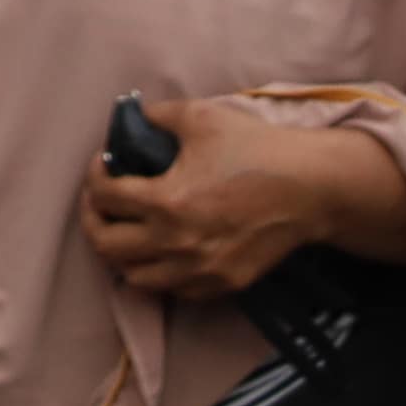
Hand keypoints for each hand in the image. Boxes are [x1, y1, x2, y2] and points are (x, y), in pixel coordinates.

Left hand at [76, 99, 405, 300]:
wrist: (311, 188)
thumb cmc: (257, 149)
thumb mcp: (202, 117)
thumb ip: (158, 115)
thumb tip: (133, 118)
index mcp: (165, 201)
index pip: (104, 197)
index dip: (95, 175)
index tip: (104, 164)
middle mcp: (175, 243)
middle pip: (106, 246)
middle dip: (94, 219)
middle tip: (101, 202)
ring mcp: (197, 270)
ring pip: (133, 277)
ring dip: (122, 253)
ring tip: (127, 229)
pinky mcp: (221, 284)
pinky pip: (172, 290)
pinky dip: (157, 272)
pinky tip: (162, 250)